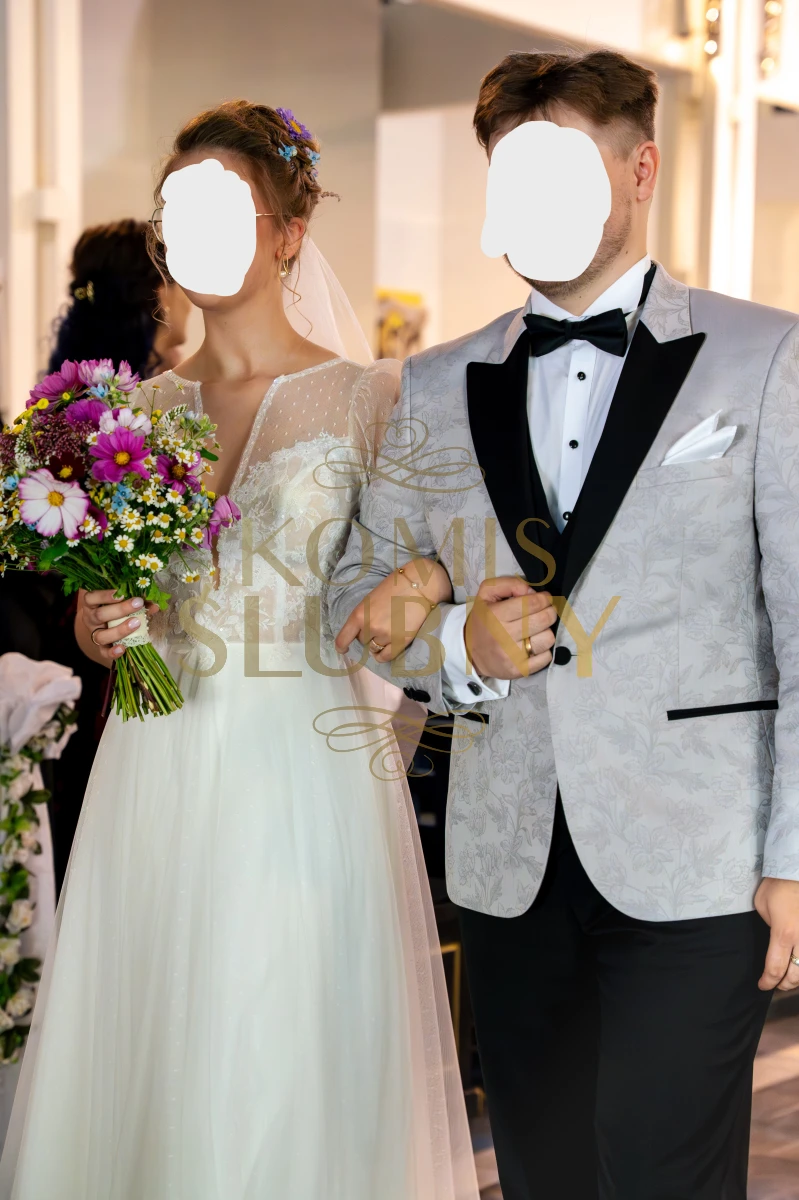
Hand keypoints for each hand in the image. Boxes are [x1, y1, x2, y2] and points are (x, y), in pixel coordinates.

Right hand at [79, 589, 159, 665]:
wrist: (103, 625)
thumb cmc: (113, 608)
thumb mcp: (121, 602)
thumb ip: (136, 601)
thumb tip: (154, 603)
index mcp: (92, 604)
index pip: (91, 597)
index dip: (104, 596)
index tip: (121, 594)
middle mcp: (90, 619)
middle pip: (100, 615)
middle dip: (120, 610)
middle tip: (138, 604)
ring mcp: (95, 634)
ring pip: (101, 636)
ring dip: (119, 630)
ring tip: (136, 623)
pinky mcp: (100, 648)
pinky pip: (104, 652)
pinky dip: (112, 652)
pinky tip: (123, 648)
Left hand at [335, 559, 452, 662]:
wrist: (418, 585)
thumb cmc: (394, 587)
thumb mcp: (370, 600)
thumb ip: (363, 616)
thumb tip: (360, 632)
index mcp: (359, 614)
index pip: (343, 638)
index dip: (342, 646)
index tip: (343, 649)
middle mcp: (370, 627)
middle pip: (362, 641)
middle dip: (367, 635)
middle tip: (378, 625)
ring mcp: (385, 636)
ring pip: (374, 648)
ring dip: (378, 642)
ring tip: (388, 631)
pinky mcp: (400, 642)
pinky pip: (385, 657)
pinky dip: (384, 654)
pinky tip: (387, 647)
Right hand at [465, 577, 555, 679]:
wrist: (470, 652)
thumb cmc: (483, 620)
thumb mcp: (487, 593)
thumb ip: (510, 584)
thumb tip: (534, 593)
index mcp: (496, 615)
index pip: (532, 603)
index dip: (544, 598)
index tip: (544, 598)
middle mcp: (504, 636)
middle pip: (544, 619)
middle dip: (549, 612)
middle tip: (545, 611)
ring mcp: (512, 656)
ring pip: (548, 638)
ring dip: (546, 631)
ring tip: (536, 630)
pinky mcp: (519, 670)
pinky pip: (546, 657)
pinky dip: (543, 649)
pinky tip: (533, 645)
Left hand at [755, 877, 798, 990]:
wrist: (796, 870)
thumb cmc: (777, 886)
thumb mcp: (762, 907)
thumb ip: (769, 927)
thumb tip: (775, 938)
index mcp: (783, 934)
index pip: (775, 968)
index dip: (768, 981)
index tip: (762, 985)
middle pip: (796, 975)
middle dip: (784, 984)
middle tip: (777, 984)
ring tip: (791, 978)